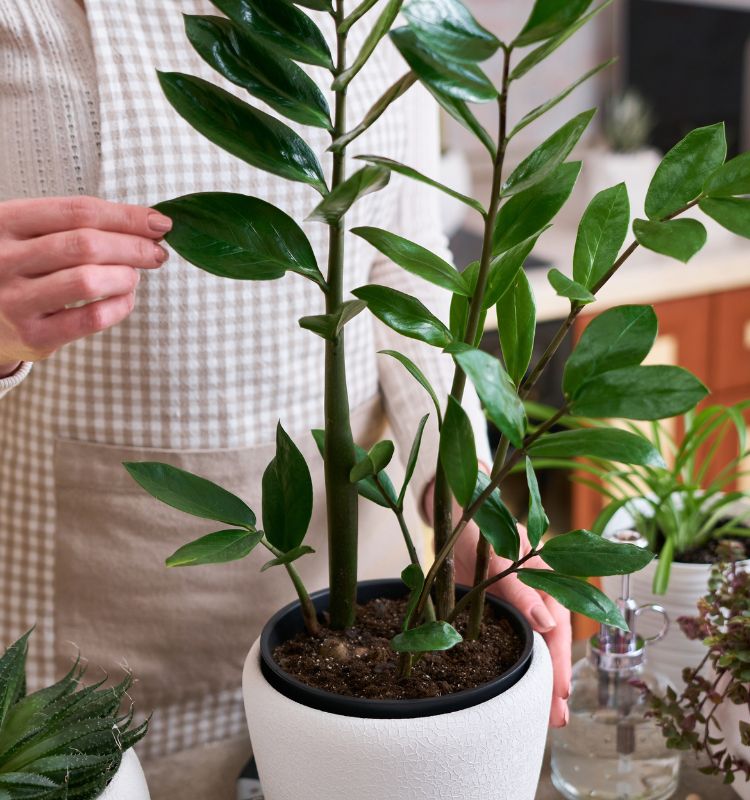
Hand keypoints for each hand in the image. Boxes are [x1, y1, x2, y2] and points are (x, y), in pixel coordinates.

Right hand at [0, 196, 171, 374]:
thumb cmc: (21, 268)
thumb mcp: (32, 234)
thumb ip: (79, 225)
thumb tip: (149, 224)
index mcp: (6, 221)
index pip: (78, 211)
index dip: (126, 217)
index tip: (159, 223)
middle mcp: (5, 259)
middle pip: (86, 244)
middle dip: (134, 247)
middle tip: (157, 253)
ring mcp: (16, 299)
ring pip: (88, 281)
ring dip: (125, 276)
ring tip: (133, 276)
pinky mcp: (33, 335)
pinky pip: (91, 319)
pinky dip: (119, 306)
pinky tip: (125, 298)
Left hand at [423, 477, 570, 727]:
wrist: (453, 513)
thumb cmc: (481, 525)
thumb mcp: (500, 554)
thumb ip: (521, 587)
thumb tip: (548, 623)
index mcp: (544, 582)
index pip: (556, 631)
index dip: (558, 665)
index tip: (560, 694)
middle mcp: (532, 597)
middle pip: (547, 645)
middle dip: (552, 682)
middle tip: (555, 720)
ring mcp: (511, 605)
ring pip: (528, 646)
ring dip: (534, 678)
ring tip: (540, 714)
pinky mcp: (491, 609)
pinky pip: (505, 639)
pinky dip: (511, 663)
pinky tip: (509, 685)